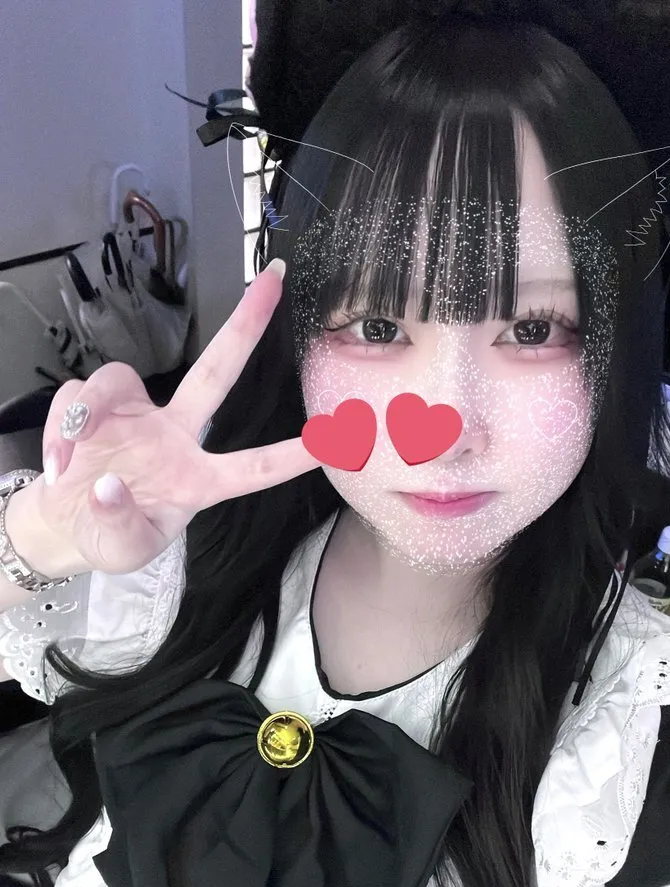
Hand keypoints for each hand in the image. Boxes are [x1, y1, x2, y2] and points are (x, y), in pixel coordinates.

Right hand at [32, 260, 317, 575]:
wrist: (64, 524)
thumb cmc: (108, 537)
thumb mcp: (119, 549)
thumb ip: (118, 523)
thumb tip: (108, 485)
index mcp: (198, 480)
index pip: (254, 467)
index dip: (292, 454)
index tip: (335, 437)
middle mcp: (176, 436)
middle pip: (217, 371)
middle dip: (246, 324)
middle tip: (275, 278)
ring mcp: (138, 416)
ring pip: (115, 381)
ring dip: (87, 413)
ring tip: (69, 460)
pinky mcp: (98, 406)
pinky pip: (75, 396)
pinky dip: (60, 427)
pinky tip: (59, 460)